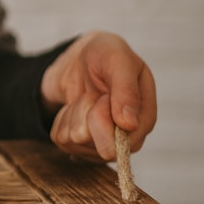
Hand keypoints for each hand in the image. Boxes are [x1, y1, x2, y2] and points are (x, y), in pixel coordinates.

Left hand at [40, 31, 156, 161]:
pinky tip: (74, 105)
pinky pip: (59, 139)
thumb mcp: (118, 61)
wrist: (82, 56)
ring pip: (76, 141)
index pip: (126, 144)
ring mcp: (101, 142)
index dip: (105, 119)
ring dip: (74, 112)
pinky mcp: (77, 142)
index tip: (102, 96)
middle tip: (93, 95)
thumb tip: (129, 125)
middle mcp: (125, 137)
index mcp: (144, 119)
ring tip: (86, 96)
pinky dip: (61, 118)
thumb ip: (126, 90)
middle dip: (87, 115)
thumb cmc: (105, 55)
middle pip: (100, 148)